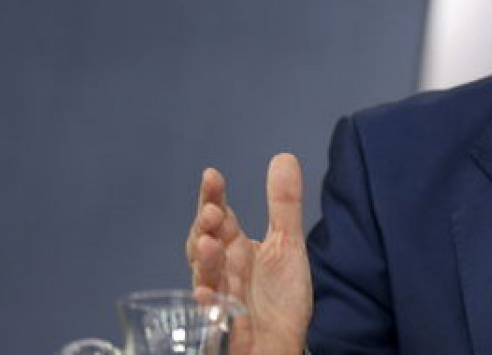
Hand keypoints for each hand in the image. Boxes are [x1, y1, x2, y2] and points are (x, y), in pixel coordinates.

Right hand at [185, 154, 312, 354]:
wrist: (282, 345)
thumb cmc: (280, 300)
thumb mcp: (287, 246)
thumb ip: (284, 205)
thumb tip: (284, 157)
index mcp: (234, 249)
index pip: (219, 217)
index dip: (213, 197)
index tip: (212, 175)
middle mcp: (222, 272)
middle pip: (204, 244)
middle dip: (204, 228)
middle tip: (213, 212)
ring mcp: (219, 300)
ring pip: (205, 278)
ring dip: (205, 261)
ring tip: (209, 242)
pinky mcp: (222, 328)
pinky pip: (211, 318)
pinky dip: (208, 306)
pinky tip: (207, 295)